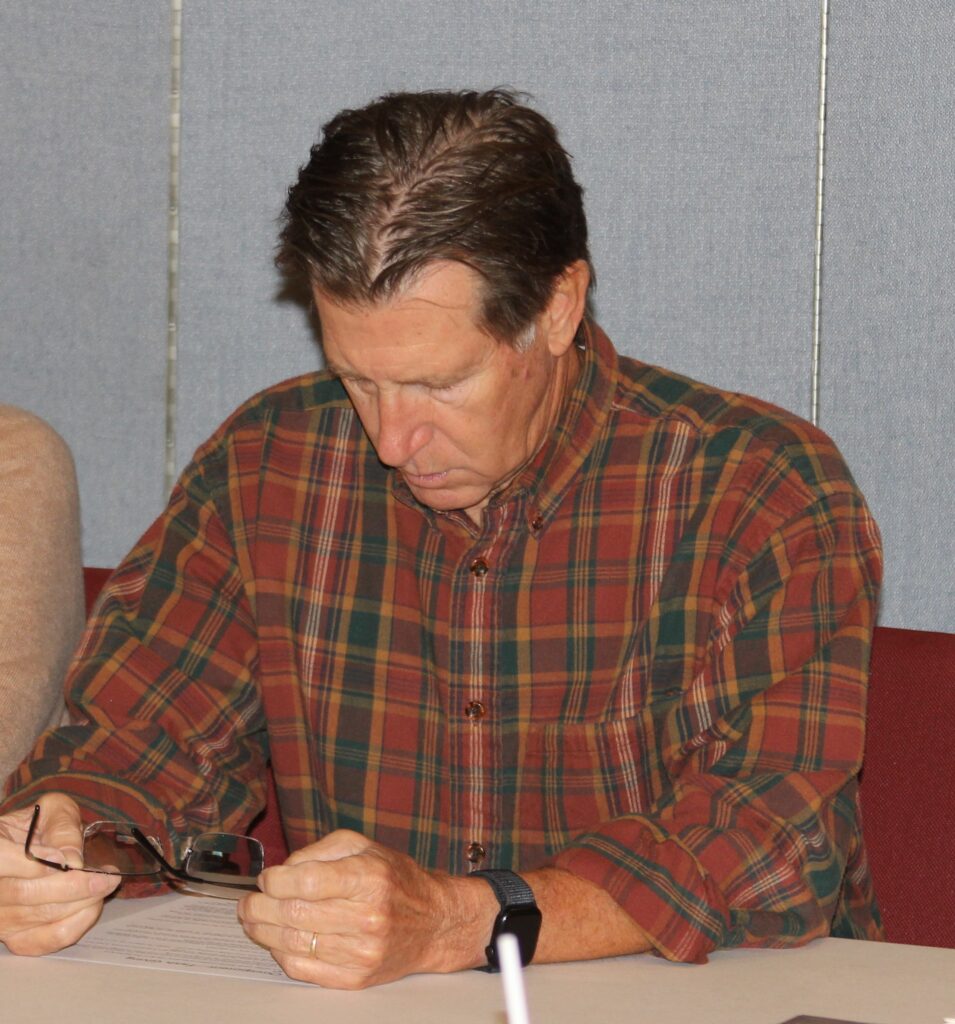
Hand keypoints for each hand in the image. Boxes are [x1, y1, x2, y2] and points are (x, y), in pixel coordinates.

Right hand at [0, 792, 118, 954]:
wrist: (30, 846)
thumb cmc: (40, 825)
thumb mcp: (53, 810)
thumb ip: (61, 828)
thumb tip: (70, 859)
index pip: (3, 859)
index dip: (38, 862)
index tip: (72, 860)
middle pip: (26, 893)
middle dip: (75, 886)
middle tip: (108, 877)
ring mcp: (0, 916)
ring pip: (38, 916)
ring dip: (82, 902)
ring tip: (106, 885)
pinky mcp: (15, 937)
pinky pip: (44, 940)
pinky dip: (75, 925)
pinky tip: (93, 906)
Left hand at [237, 830, 491, 988]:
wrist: (434, 922)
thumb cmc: (395, 878)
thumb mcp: (363, 846)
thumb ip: (320, 852)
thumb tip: (281, 871)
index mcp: (369, 877)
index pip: (308, 882)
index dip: (276, 881)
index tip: (266, 878)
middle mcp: (368, 916)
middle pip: (296, 915)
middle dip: (260, 907)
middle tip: (247, 902)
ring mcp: (362, 952)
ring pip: (294, 944)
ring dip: (263, 932)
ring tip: (252, 919)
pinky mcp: (357, 978)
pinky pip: (304, 970)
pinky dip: (281, 955)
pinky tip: (275, 941)